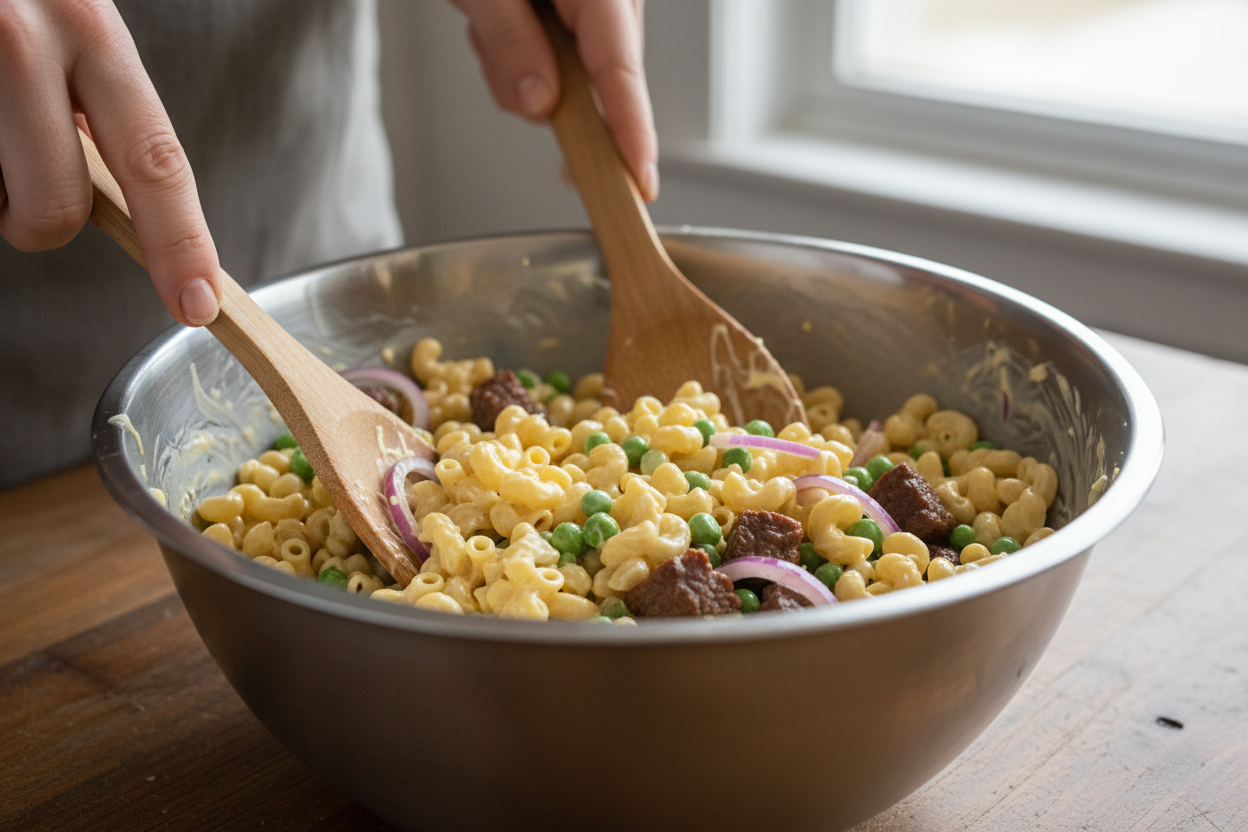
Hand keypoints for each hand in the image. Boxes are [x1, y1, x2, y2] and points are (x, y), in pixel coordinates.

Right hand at [0, 0, 219, 325]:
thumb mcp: (66, 16)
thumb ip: (92, 95)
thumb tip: (113, 195)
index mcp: (89, 26)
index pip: (156, 161)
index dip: (181, 244)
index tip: (196, 303)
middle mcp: (26, 37)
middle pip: (57, 207)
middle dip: (39, 225)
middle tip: (18, 189)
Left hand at [451, 0, 658, 201]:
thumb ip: (509, 41)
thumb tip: (539, 104)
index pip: (619, 72)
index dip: (631, 133)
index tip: (639, 181)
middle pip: (601, 81)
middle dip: (547, 92)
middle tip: (494, 52)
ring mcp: (601, 3)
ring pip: (575, 76)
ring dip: (523, 66)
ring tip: (490, 20)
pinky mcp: (581, 11)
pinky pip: (560, 56)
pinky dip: (524, 53)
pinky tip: (498, 20)